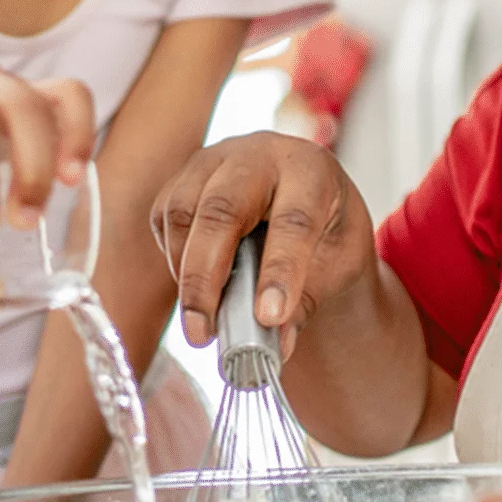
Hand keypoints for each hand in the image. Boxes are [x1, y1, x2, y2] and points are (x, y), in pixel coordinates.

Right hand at [150, 132, 376, 351]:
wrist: (309, 199)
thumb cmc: (327, 231)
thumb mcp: (337, 264)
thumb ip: (308, 302)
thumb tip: (275, 347)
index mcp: (311, 169)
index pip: (294, 220)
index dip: (280, 270)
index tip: (270, 318)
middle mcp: (260, 154)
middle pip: (222, 208)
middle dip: (207, 276)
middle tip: (203, 332)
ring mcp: (217, 159)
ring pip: (183, 211)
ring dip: (185, 272)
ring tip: (201, 320)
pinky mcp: (185, 176)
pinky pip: (165, 217)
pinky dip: (173, 258)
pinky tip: (195, 285)